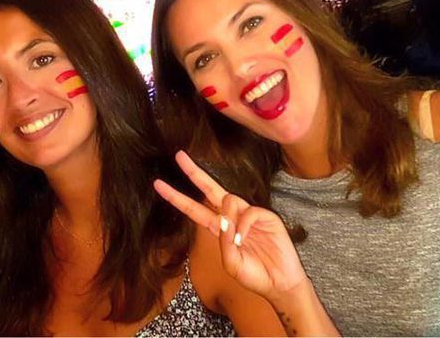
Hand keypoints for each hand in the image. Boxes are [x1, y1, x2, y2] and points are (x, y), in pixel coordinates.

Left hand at [153, 150, 308, 302]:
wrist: (280, 283)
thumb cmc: (254, 275)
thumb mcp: (231, 265)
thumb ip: (224, 243)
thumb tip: (225, 218)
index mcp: (218, 229)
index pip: (194, 209)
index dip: (177, 197)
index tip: (158, 184)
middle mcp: (231, 217)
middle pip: (209, 190)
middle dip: (194, 173)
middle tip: (179, 156)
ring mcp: (248, 215)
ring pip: (229, 200)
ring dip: (228, 218)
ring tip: (238, 241)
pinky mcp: (265, 216)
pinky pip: (248, 211)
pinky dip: (244, 225)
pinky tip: (245, 239)